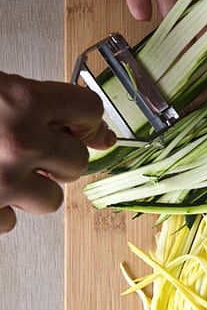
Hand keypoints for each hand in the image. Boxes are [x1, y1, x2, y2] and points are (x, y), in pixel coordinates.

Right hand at [0, 73, 115, 233]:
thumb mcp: (1, 87)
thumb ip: (42, 103)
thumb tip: (93, 130)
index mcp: (23, 101)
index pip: (89, 109)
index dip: (86, 118)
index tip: (81, 124)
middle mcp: (19, 142)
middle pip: (78, 160)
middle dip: (62, 156)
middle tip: (36, 148)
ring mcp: (2, 182)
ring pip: (52, 199)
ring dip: (36, 188)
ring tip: (10, 170)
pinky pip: (11, 221)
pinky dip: (3, 208)